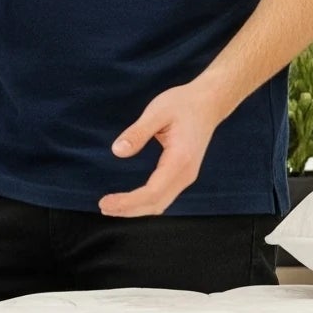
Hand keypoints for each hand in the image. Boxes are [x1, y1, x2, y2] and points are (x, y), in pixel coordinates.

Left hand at [100, 80, 234, 217]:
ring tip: (111, 208)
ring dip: (137, 209)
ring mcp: (187, 176)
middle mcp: (186, 174)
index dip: (127, 202)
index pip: (151, 192)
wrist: (209, 102)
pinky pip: (164, 196)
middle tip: (102, 207)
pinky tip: (130, 200)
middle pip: (156, 203)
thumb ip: (137, 132)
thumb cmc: (183, 104)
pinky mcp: (183, 173)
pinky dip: (146, 202)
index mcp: (180, 160)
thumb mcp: (157, 111)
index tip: (104, 203)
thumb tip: (117, 151)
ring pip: (161, 203)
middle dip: (129, 210)